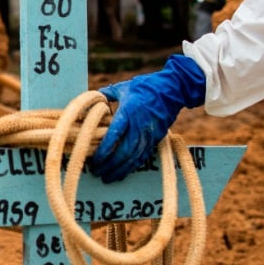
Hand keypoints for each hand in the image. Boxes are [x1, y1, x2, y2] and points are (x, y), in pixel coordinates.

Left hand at [88, 55, 205, 182]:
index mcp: (129, 111)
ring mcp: (149, 134)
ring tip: (107, 178)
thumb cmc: (145, 86)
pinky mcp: (156, 139)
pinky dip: (132, 167)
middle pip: (124, 151)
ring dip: (120, 170)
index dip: (104, 149)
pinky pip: (143, 156)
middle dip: (110, 165)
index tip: (95, 159)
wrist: (173, 89)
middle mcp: (139, 125)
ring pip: (134, 158)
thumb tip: (90, 101)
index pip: (115, 134)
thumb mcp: (123, 88)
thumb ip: (105, 95)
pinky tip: (122, 173)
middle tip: (97, 172)